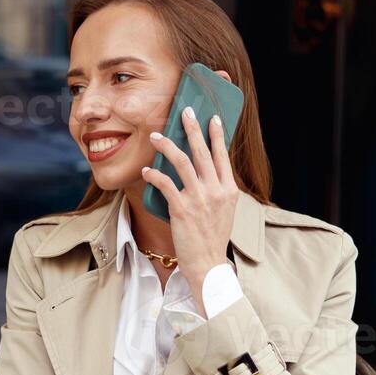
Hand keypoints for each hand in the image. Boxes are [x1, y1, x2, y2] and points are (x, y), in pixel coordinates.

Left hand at [143, 106, 238, 308]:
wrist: (207, 263)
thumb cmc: (212, 237)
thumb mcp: (224, 210)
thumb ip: (217, 189)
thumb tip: (205, 170)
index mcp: (229, 190)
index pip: (223, 155)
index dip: (217, 134)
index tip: (213, 118)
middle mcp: (216, 190)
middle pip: (202, 151)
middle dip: (192, 128)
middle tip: (184, 111)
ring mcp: (199, 199)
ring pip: (181, 161)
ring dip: (166, 145)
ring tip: (155, 135)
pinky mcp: (181, 208)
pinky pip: (165, 183)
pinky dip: (154, 174)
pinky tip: (146, 170)